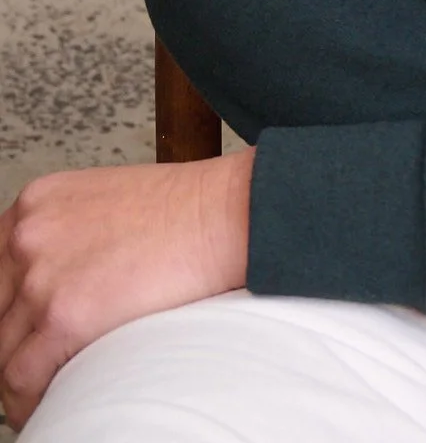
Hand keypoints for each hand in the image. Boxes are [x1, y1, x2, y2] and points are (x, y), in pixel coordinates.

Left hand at [0, 149, 253, 430]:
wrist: (221, 214)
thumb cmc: (181, 211)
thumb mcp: (102, 204)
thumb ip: (64, 237)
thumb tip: (49, 286)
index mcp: (35, 204)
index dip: (6, 311)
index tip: (18, 334)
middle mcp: (27, 237)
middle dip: (14, 343)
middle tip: (37, 364)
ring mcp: (41, 277)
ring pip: (1, 352)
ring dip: (21, 378)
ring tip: (46, 390)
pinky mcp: (64, 317)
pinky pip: (20, 379)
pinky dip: (28, 401)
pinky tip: (50, 404)